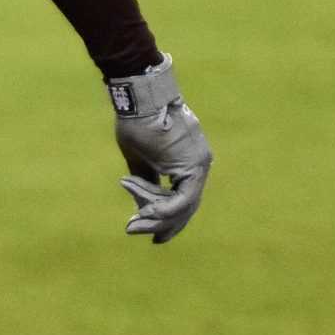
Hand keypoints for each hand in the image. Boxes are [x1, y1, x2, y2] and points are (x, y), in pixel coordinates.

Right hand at [105, 56, 210, 244]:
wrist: (141, 100)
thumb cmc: (136, 123)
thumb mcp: (139, 158)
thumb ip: (146, 180)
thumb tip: (142, 204)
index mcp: (190, 161)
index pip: (183, 198)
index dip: (166, 217)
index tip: (150, 231)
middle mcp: (201, 164)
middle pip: (186, 206)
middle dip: (162, 224)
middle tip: (139, 234)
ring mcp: (200, 164)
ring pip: (184, 205)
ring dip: (157, 217)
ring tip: (133, 224)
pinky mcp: (194, 165)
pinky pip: (182, 198)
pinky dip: (163, 208)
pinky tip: (145, 213)